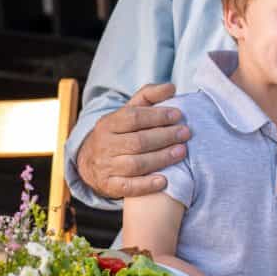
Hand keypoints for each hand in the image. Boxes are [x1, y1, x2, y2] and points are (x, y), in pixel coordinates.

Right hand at [76, 83, 188, 198]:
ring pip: (135, 164)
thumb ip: (149, 96)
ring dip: (161, 159)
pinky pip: (128, 187)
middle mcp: (105, 145)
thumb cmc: (120, 132)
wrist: (91, 161)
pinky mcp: (109, 186)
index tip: (178, 115)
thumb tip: (171, 87)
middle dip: (164, 137)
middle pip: (137, 142)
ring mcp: (106, 167)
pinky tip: (164, 180)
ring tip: (181, 152)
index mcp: (109, 123)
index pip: (134, 118)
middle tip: (185, 133)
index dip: (157, 116)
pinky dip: (146, 185)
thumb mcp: (129, 111)